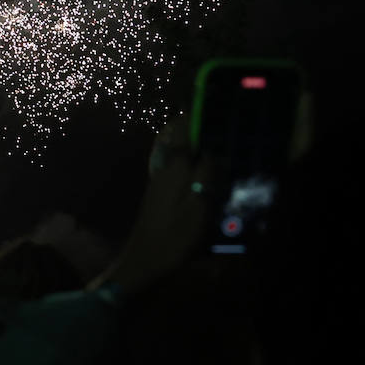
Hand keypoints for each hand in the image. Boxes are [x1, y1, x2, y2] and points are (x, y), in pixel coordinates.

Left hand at [91, 115, 212, 293]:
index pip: (183, 128)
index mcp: (175, 167)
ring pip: (177, 154)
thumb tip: (214, 149)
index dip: (196, 114)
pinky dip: (188, 164)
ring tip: (215, 142)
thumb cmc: (174, 236)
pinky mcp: (158, 196)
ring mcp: (159, 182)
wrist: (143, 263)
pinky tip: (202, 171)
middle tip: (221, 121)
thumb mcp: (199, 206)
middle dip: (196, 127)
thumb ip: (206, 174)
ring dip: (192, 145)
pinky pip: (176, 170)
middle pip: (180, 138)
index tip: (214, 101)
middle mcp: (164, 169)